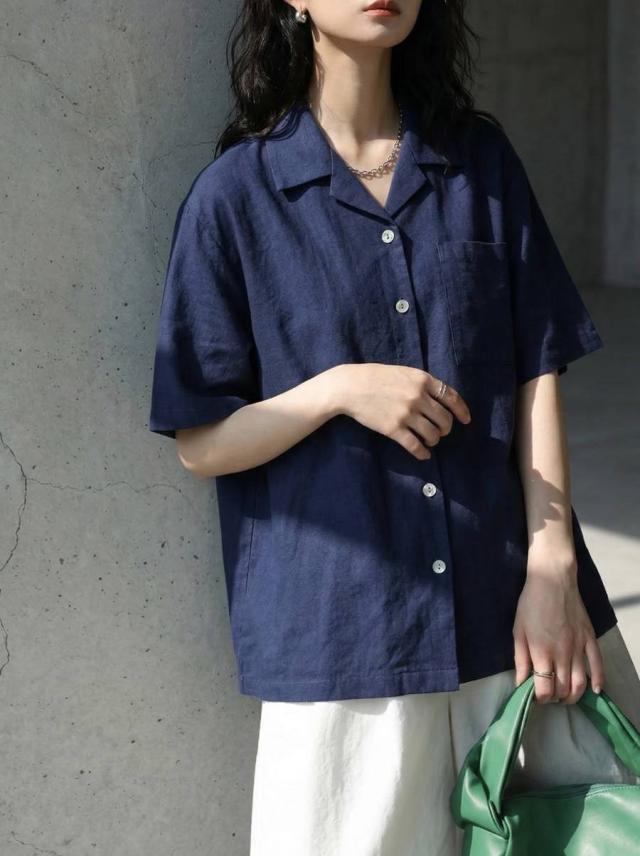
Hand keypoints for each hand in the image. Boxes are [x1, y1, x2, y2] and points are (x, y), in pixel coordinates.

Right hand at [332, 363, 470, 458]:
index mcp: (422, 380)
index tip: (466, 420)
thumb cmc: (375, 377)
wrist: (350, 387)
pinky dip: (422, 453)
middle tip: (441, 432)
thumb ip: (422, 383)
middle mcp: (418, 397)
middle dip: (446, 429)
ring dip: (434, 440)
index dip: (461, 411)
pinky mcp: (394, 429)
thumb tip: (441, 399)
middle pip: (444, 419)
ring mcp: (406, 414)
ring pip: (433, 434)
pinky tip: (423, 454)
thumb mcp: (403, 373)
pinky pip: (415, 446)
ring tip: (429, 440)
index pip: (451, 397)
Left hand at [513, 563, 604, 703]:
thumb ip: (521, 659)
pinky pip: (598, 664)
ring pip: (581, 682)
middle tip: (549, 697)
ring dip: (574, 695)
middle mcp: (563, 653)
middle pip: (564, 689)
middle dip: (556, 699)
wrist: (552, 579)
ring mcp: (579, 647)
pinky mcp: (590, 638)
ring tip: (566, 697)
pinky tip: (594, 690)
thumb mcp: (518, 631)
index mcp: (542, 652)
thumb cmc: (530, 603)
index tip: (535, 697)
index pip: (545, 689)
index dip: (540, 699)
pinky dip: (598, 680)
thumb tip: (520, 683)